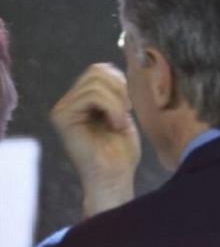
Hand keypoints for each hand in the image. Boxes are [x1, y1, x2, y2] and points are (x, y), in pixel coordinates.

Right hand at [50, 63, 139, 217]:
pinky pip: (93, 95)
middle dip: (120, 88)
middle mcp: (69, 102)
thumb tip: (116, 68)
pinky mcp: (63, 117)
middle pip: (96, 70)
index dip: (121, 81)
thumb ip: (117, 92)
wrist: (115, 178)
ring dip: (117, 101)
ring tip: (121, 121)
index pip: (100, 70)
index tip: (130, 105)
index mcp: (82, 101)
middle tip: (127, 111)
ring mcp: (63, 109)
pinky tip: (116, 125)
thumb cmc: (121, 152)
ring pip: (96, 82)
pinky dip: (113, 107)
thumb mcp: (124, 115)